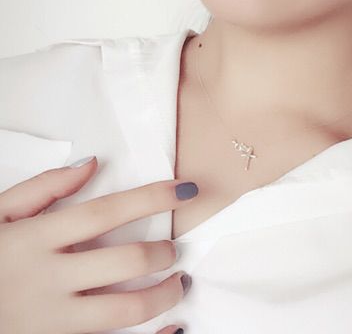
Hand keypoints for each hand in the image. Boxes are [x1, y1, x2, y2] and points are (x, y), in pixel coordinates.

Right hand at [0, 156, 196, 333]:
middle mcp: (47, 280)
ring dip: (162, 296)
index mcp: (35, 239)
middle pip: (123, 261)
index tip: (185, 188)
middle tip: (174, 248)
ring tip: (177, 284)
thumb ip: (41, 188)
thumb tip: (91, 164)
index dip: (152, 197)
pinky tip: (173, 329)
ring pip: (122, 311)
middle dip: (162, 252)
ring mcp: (49, 320)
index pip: (106, 212)